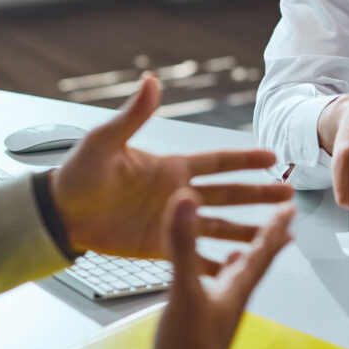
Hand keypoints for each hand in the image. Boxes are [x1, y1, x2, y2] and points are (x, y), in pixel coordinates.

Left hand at [48, 74, 293, 266]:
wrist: (60, 213)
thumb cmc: (79, 174)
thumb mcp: (106, 141)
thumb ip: (134, 115)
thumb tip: (150, 80)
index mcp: (171, 168)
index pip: (217, 162)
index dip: (245, 161)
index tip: (272, 158)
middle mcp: (178, 194)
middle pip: (229, 195)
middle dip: (259, 195)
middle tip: (289, 197)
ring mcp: (172, 223)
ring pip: (220, 227)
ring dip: (247, 230)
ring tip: (277, 234)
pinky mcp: (160, 247)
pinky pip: (195, 256)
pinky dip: (217, 263)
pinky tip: (238, 269)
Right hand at [151, 190, 294, 348]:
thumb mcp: (184, 290)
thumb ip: (184, 245)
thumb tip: (186, 201)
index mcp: (235, 290)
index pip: (262, 252)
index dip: (275, 228)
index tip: (290, 208)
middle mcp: (231, 299)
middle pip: (255, 263)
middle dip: (266, 240)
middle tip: (280, 223)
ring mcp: (217, 312)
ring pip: (234, 277)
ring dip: (240, 257)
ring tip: (242, 245)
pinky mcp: (199, 322)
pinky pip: (213, 289)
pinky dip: (213, 276)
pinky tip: (204, 279)